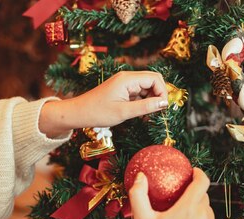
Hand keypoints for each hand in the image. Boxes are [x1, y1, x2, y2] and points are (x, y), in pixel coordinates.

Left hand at [39, 71, 168, 136]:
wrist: (79, 113)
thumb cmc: (98, 112)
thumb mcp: (124, 112)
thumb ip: (145, 107)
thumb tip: (164, 103)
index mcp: (128, 79)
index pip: (155, 79)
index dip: (162, 92)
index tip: (162, 108)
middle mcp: (127, 78)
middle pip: (153, 81)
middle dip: (158, 95)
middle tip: (157, 112)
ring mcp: (125, 84)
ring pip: (146, 88)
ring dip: (151, 100)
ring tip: (147, 116)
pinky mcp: (122, 90)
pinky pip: (138, 93)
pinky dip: (143, 102)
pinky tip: (140, 114)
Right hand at [128, 168, 219, 218]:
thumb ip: (138, 194)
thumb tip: (141, 176)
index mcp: (188, 208)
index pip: (202, 182)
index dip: (199, 174)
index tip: (193, 173)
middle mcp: (204, 217)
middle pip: (203, 198)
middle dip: (194, 195)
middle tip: (180, 200)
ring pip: (207, 213)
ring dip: (198, 212)